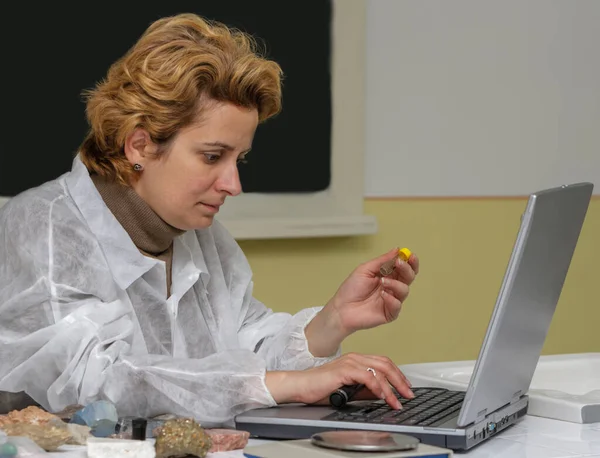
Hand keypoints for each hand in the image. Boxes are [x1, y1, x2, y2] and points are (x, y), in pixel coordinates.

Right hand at [265, 353, 414, 409]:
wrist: (301, 386)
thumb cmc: (319, 388)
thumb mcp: (349, 390)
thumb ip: (365, 390)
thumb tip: (382, 394)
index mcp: (356, 360)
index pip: (383, 363)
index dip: (397, 375)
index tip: (406, 388)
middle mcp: (355, 358)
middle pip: (385, 364)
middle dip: (400, 380)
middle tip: (409, 394)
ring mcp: (349, 362)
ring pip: (379, 370)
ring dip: (391, 387)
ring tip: (397, 401)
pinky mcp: (344, 370)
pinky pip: (367, 377)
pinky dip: (378, 387)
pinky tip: (383, 396)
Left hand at [326, 248, 418, 334]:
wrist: (341, 308)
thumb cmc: (351, 289)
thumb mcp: (365, 269)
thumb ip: (382, 261)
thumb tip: (397, 250)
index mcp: (387, 275)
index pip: (404, 267)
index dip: (410, 261)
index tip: (410, 255)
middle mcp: (392, 287)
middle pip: (409, 277)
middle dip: (407, 269)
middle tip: (399, 264)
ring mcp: (392, 300)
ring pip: (405, 290)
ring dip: (395, 284)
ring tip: (382, 282)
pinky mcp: (390, 313)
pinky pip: (397, 305)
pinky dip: (391, 299)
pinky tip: (382, 295)